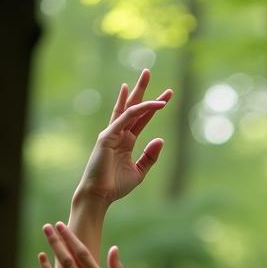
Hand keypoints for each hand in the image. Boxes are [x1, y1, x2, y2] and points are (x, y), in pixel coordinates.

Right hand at [75, 69, 172, 204]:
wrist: (99, 196)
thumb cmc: (115, 186)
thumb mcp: (139, 172)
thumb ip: (150, 156)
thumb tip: (161, 140)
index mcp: (126, 141)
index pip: (142, 119)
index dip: (153, 107)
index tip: (167, 96)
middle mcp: (118, 133)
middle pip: (132, 106)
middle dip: (141, 89)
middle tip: (148, 71)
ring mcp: (112, 132)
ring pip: (129, 107)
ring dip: (138, 91)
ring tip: (146, 74)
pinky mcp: (107, 136)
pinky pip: (125, 119)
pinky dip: (139, 110)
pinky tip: (152, 103)